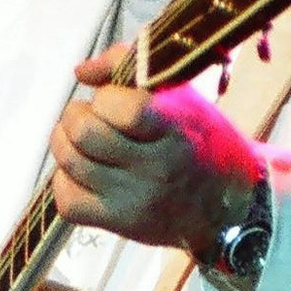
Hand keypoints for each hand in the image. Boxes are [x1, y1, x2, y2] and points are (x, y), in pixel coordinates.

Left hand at [51, 44, 266, 255]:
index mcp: (175, 129)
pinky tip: (82, 173)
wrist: (226, 206)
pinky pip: (67, 200)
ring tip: (82, 141)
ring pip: (70, 162)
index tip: (113, 98)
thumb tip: (81, 73)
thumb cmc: (200, 141)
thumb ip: (130, 66)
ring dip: (65, 143)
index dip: (106, 97)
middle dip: (75, 115)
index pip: (125, 109)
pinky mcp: (119, 223)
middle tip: (87, 117)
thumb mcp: (181, 95)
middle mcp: (154, 167)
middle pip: (84, 132)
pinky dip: (64, 181)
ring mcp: (134, 199)